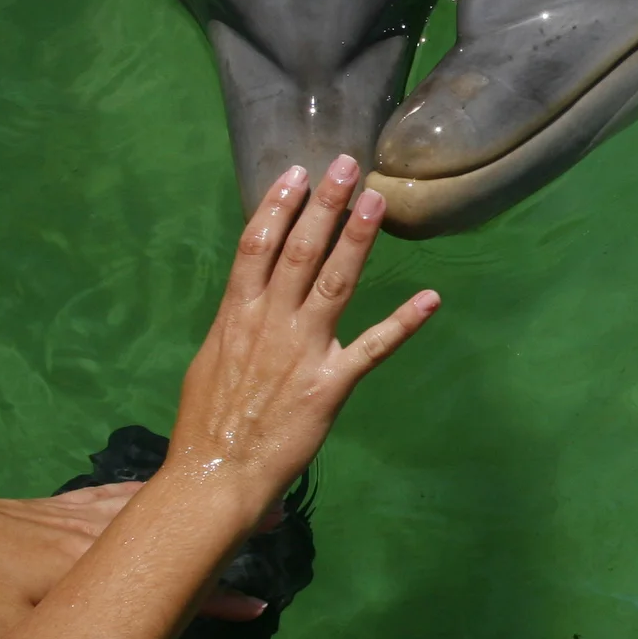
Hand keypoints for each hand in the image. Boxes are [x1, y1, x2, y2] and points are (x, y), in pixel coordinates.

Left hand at [0, 483, 269, 638]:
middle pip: (172, 530)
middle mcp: (92, 534)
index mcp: (91, 567)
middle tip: (273, 519)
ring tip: (226, 500)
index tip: (260, 605)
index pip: (169, 582)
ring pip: (147, 506)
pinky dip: (142, 491)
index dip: (216, 598)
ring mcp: (70, 513)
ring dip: (191, 505)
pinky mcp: (46, 505)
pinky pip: (109, 495)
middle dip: (223, 530)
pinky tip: (150, 488)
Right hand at [165, 155, 439, 515]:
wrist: (216, 474)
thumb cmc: (207, 422)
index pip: (258, 246)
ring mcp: (303, 350)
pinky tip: (429, 298)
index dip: (278, 205)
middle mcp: (270, 323)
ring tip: (378, 201)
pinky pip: (374, 347)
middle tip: (348, 164)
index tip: (296, 172)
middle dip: (326, 204)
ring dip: (358, 239)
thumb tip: (247, 301)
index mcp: (236, 314)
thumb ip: (234, 325)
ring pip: (335, 282)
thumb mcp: (210, 360)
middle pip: (300, 250)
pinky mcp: (330, 383)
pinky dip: (404, 322)